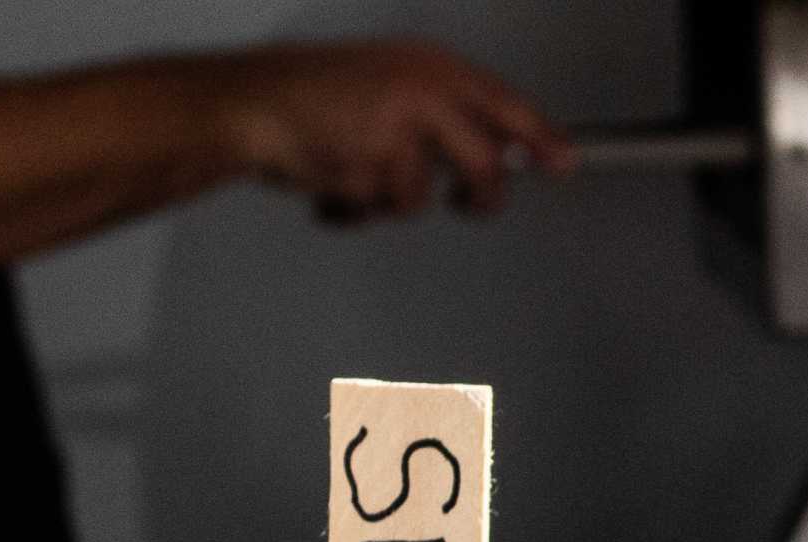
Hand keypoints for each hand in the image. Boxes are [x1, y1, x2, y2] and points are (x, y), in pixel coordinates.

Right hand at [211, 41, 570, 219]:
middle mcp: (421, 88)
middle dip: (477, 197)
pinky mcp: (369, 159)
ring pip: (423, 195)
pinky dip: (352, 210)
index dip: (540, 136)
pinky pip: (379, 209)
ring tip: (351, 173)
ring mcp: (396, 124)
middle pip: (485, 162)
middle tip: (466, 204)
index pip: (504, 102)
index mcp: (430, 65)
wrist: (242, 103)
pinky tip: (328, 185)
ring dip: (386, 201)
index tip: (565, 162)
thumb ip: (445, 119)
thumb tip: (504, 154)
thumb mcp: (388, 90)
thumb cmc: (311, 99)